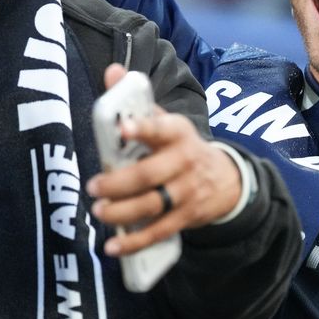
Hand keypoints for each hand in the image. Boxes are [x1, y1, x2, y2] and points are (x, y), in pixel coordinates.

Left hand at [87, 64, 242, 255]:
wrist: (224, 180)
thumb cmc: (180, 147)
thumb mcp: (166, 121)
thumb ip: (137, 101)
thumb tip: (112, 71)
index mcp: (177, 133)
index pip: (161, 127)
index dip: (143, 128)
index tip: (124, 129)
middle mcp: (183, 162)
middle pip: (150, 174)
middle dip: (119, 183)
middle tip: (94, 186)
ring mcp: (185, 192)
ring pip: (153, 204)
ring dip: (123, 212)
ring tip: (99, 212)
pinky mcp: (185, 217)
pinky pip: (158, 231)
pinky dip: (135, 242)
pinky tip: (113, 247)